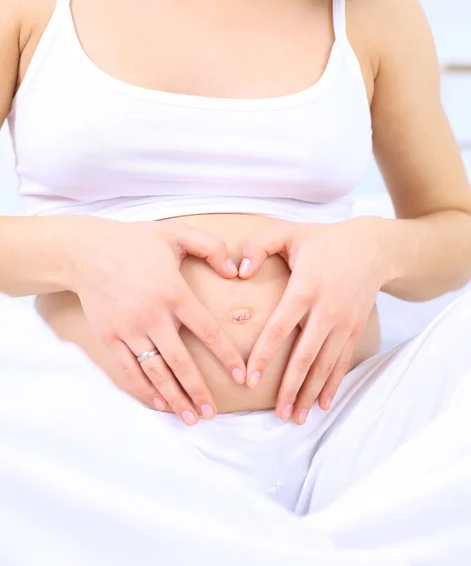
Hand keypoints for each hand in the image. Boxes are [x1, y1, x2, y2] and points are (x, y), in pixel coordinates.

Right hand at [65, 216, 245, 425]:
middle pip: (181, 361)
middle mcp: (152, 315)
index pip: (207, 331)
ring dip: (173, 397)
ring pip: (155, 371)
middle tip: (212, 413)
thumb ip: (212, 247)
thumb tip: (235, 271)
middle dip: (198, 390)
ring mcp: (129, 328)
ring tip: (190, 417)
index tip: (241, 376)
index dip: (226, 356)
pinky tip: (158, 403)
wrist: (85, 250)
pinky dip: (143, 388)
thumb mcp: (177, 233)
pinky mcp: (109, 336)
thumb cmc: (134, 241)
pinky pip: (128, 368)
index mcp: (173, 292)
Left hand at [239, 217, 390, 423]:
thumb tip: (239, 271)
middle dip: (290, 387)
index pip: (280, 328)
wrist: (373, 248)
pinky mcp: (355, 329)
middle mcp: (326, 310)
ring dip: (311, 393)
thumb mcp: (288, 232)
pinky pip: (343, 362)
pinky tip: (323, 404)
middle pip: (305, 356)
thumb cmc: (324, 241)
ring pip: (325, 365)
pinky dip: (333, 385)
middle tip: (277, 413)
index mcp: (305, 288)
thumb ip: (258, 245)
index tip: (249, 379)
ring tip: (296, 417)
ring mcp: (344, 323)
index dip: (264, 355)